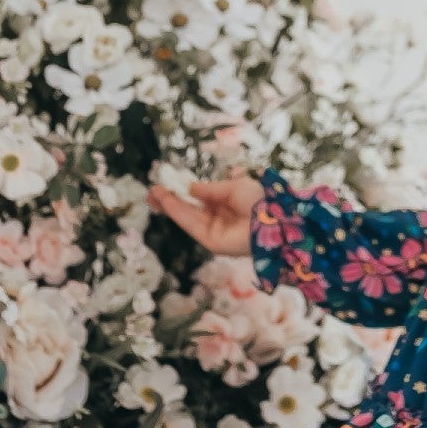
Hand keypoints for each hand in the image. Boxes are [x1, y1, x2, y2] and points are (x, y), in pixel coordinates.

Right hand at [145, 175, 264, 256]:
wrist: (275, 220)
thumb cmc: (259, 200)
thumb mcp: (233, 187)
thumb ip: (210, 189)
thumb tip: (191, 187)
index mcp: (227, 205)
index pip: (200, 200)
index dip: (182, 193)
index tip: (166, 185)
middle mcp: (219, 219)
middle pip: (189, 211)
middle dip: (170, 201)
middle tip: (151, 192)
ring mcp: (215, 232)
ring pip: (187, 218)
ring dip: (169, 206)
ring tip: (152, 193)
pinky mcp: (212, 242)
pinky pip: (191, 225)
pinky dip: (177, 213)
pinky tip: (166, 201)